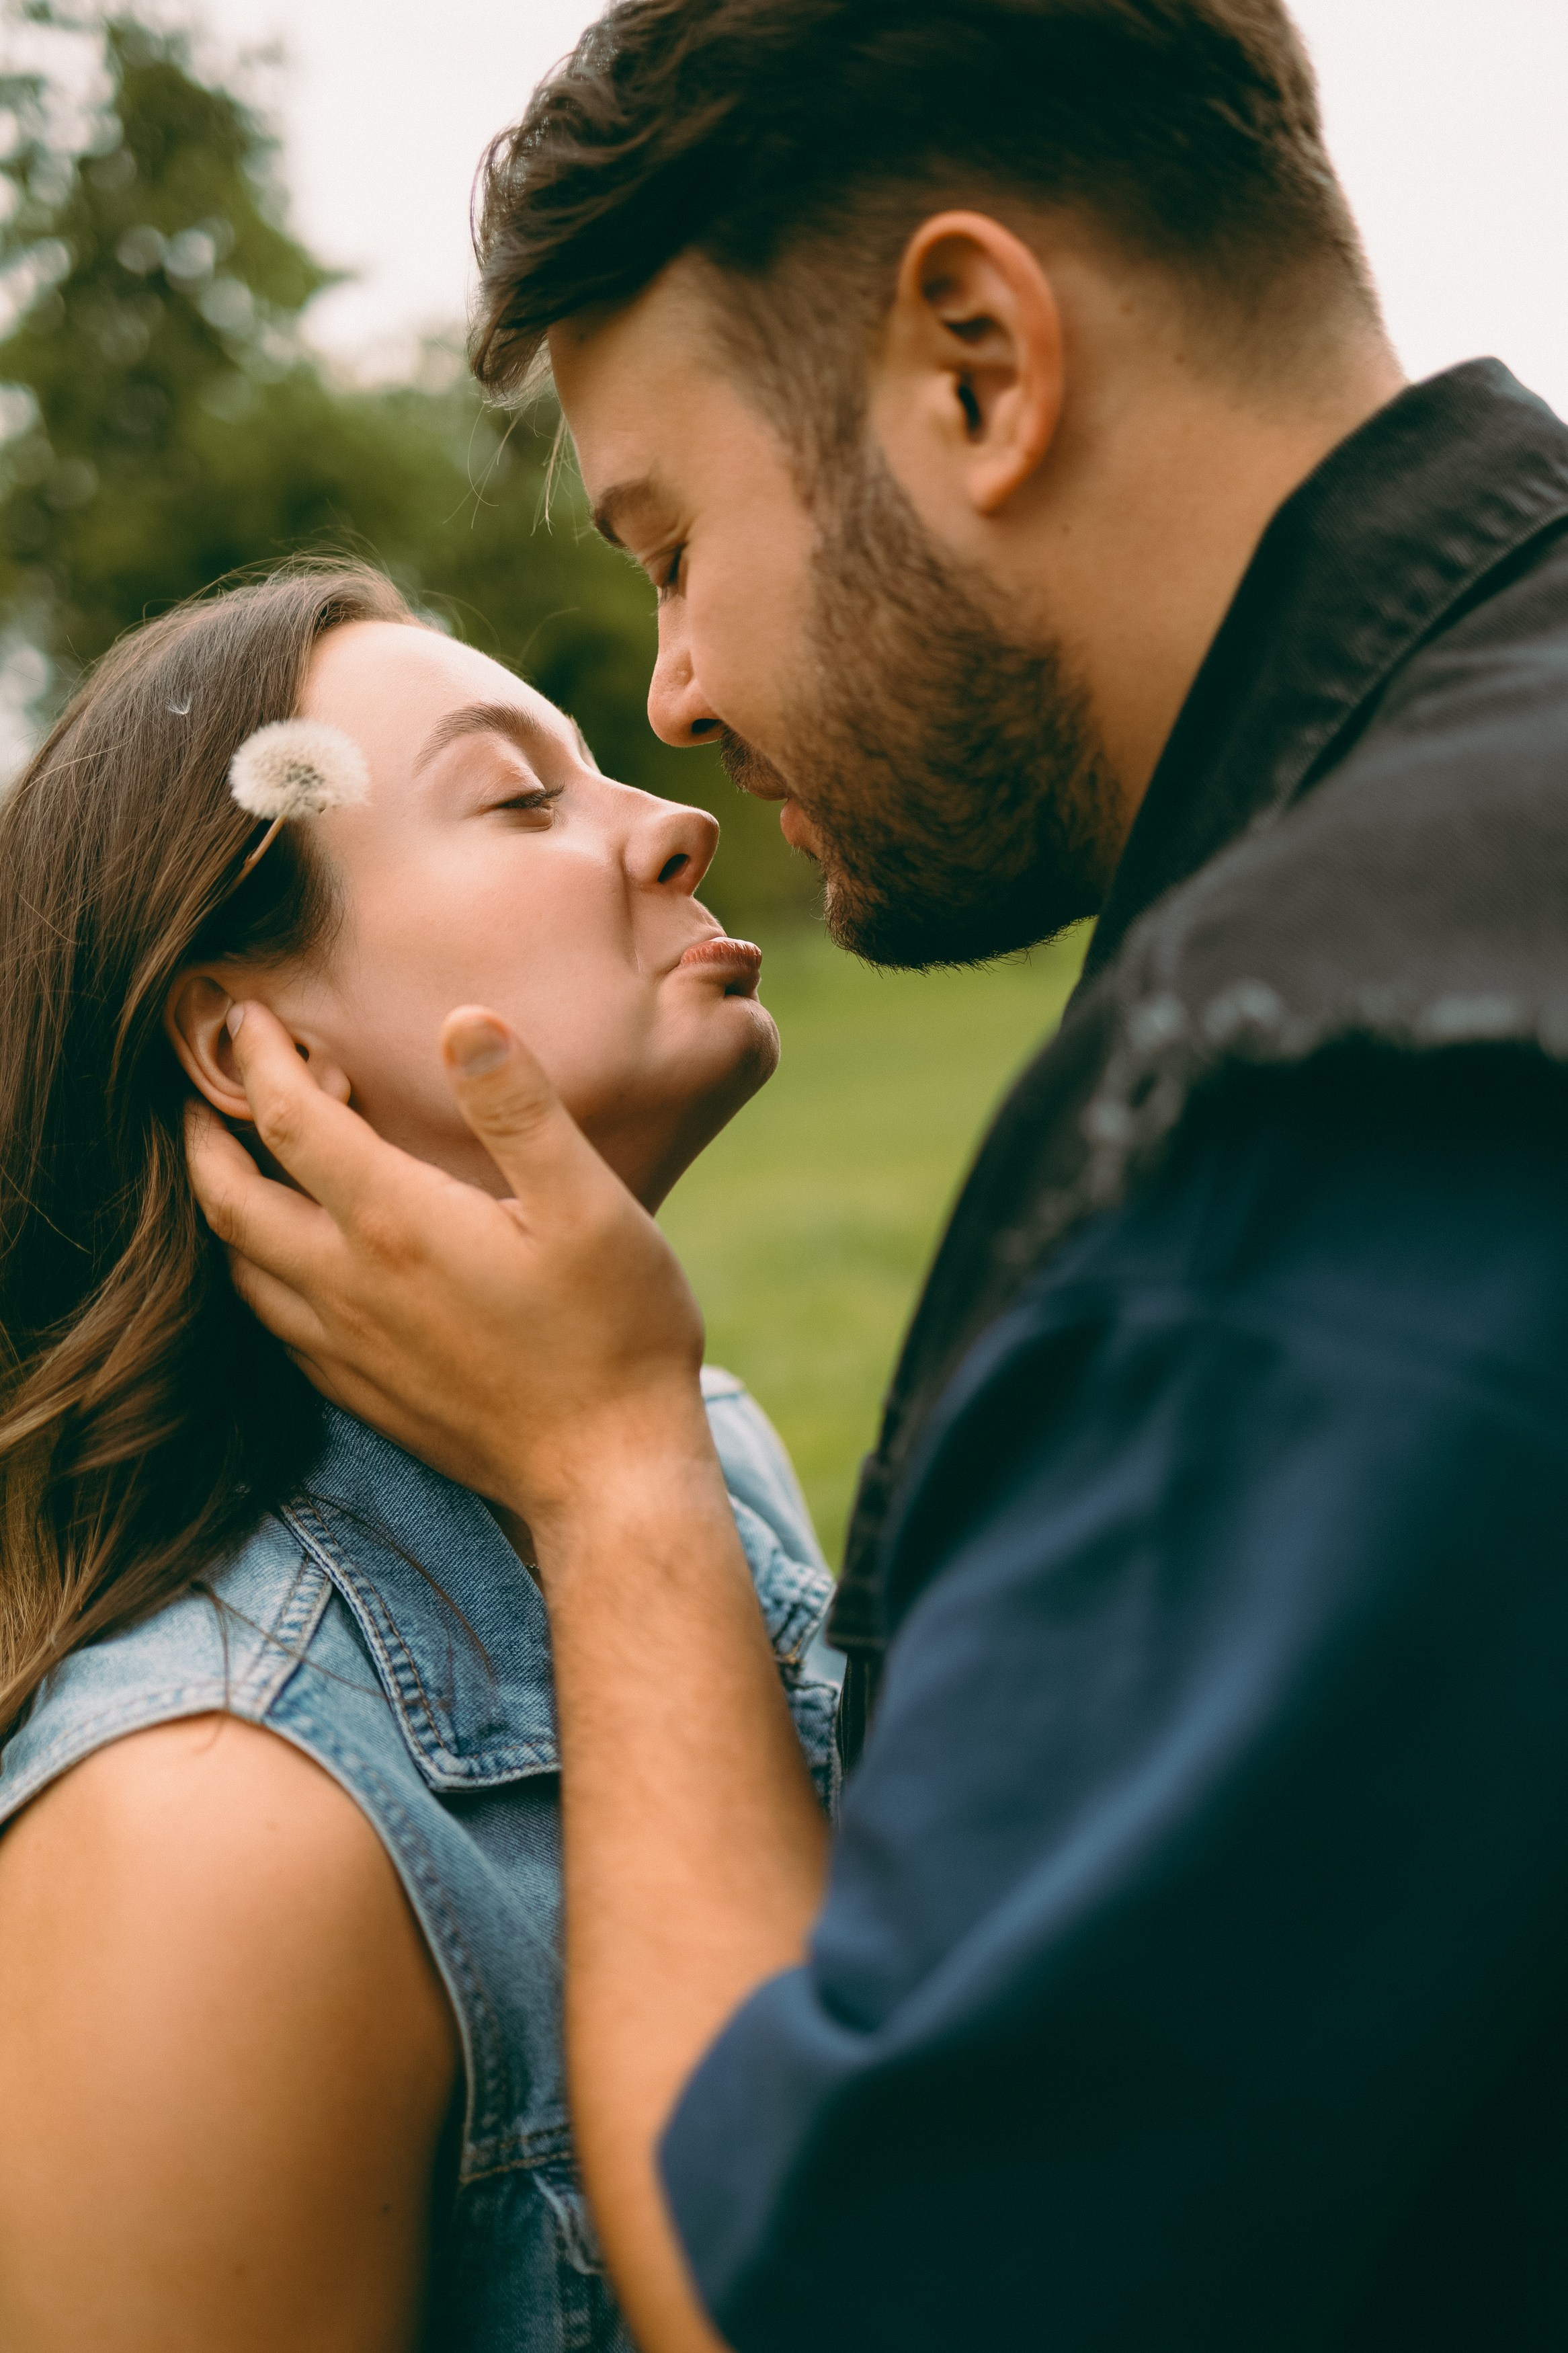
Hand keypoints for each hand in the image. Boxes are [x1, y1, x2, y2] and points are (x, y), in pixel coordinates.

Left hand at [186, 1001, 709, 1525]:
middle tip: (200, 1089)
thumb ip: (520, 1109)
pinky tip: (289, 1260)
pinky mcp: (362, 1393)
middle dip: (201, 1135)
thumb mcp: (590, 1204)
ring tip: (236, 1163)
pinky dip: (257, 1272)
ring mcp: (348, 1349)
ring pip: (241, 1267)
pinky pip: (275, 1324)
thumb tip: (465, 1021)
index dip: (257, 1060)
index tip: (245, 1016)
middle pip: (229, 1200)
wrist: (609, 1473)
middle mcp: (349, 1286)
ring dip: (222, 1206)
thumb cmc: (615, 1331)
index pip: (290, 1121)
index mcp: (396, 1224)